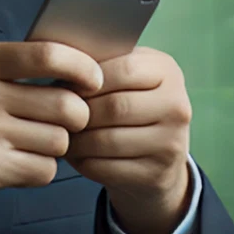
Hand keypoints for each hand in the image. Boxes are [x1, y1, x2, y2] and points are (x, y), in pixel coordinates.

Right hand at [0, 41, 102, 224]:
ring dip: (54, 146)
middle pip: (66, 104)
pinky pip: (41, 171)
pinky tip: (18, 165)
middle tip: (65, 122)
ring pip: (58, 141)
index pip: (49, 55)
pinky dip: (38, 170)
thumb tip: (57, 64)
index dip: (83, 68)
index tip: (93, 81)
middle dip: (75, 116)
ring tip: (31, 144)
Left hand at [71, 45, 192, 233]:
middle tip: (57, 115)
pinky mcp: (157, 173)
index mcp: (167, 71)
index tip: (66, 86)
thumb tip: (58, 60)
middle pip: (115, 107)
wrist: (158, 157)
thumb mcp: (126, 78)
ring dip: (76, 140)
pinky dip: (84, 162)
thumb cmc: (129, 106)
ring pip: (107, 140)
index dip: (88, 79)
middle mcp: (177, 105)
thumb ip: (100, 65)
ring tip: (62, 135)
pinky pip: (107, 168)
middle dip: (79, 112)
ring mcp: (171, 142)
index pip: (124, 70)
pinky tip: (77, 155)